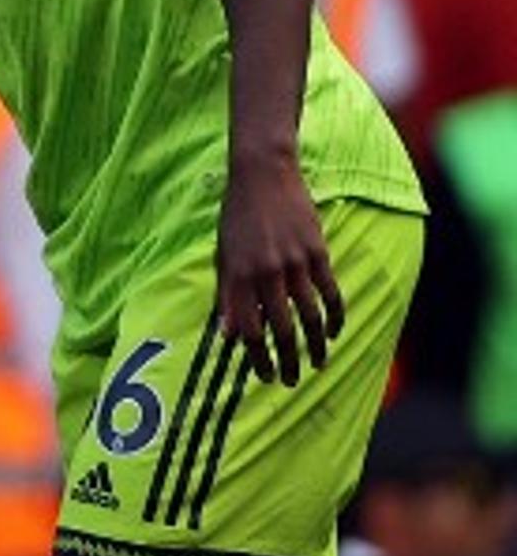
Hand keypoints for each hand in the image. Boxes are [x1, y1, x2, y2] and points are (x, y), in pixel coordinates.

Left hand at [217, 153, 343, 383]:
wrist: (263, 175)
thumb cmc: (237, 216)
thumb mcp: (222, 254)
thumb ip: (226, 294)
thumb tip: (228, 335)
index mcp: (237, 275)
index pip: (248, 328)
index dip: (255, 356)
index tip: (261, 374)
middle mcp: (265, 273)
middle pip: (280, 329)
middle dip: (285, 360)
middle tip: (288, 380)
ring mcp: (294, 263)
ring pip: (309, 315)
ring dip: (314, 345)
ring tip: (316, 364)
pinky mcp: (318, 252)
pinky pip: (330, 292)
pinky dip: (334, 316)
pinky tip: (334, 332)